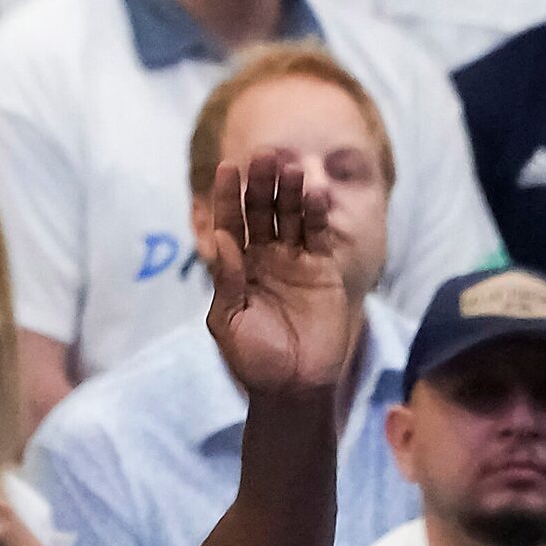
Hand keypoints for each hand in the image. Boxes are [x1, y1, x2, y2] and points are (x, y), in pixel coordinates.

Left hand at [205, 150, 354, 402]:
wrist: (294, 389)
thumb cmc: (254, 360)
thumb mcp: (229, 321)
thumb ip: (227, 280)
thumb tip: (221, 239)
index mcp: (236, 267)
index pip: (230, 222)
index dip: (228, 196)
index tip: (226, 168)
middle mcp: (265, 257)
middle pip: (262, 211)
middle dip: (262, 184)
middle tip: (265, 155)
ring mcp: (295, 261)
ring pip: (292, 217)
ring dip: (291, 192)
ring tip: (291, 168)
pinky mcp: (323, 271)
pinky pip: (319, 237)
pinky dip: (318, 216)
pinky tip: (315, 195)